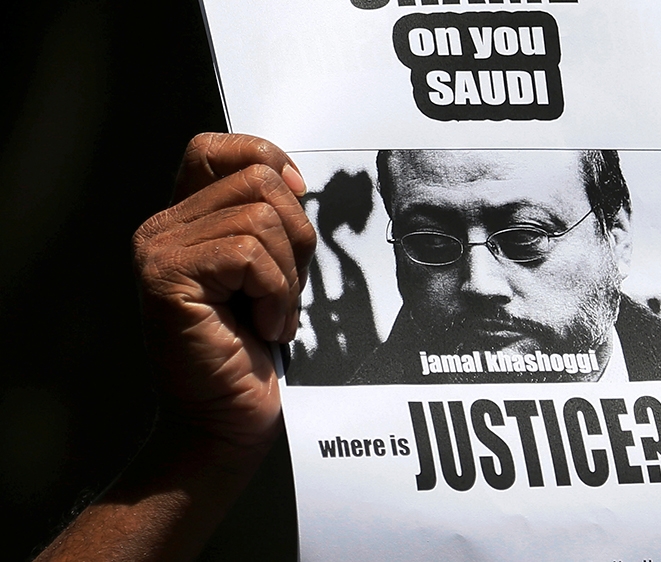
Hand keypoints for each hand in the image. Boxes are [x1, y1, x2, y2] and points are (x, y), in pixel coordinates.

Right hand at [132, 133, 315, 447]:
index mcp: (186, 220)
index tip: (296, 200)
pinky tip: (261, 327)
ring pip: (260, 217)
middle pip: (257, 179)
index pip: (218, 148)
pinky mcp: (166, 277)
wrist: (227, 421)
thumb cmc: (251, 352)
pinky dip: (274, 295)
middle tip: (284, 290)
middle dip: (295, 237)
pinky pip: (249, 254)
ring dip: (286, 277)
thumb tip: (294, 181)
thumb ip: (268, 222)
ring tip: (270, 315)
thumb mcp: (269, 271)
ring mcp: (158, 250)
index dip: (267, 160)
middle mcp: (163, 227)